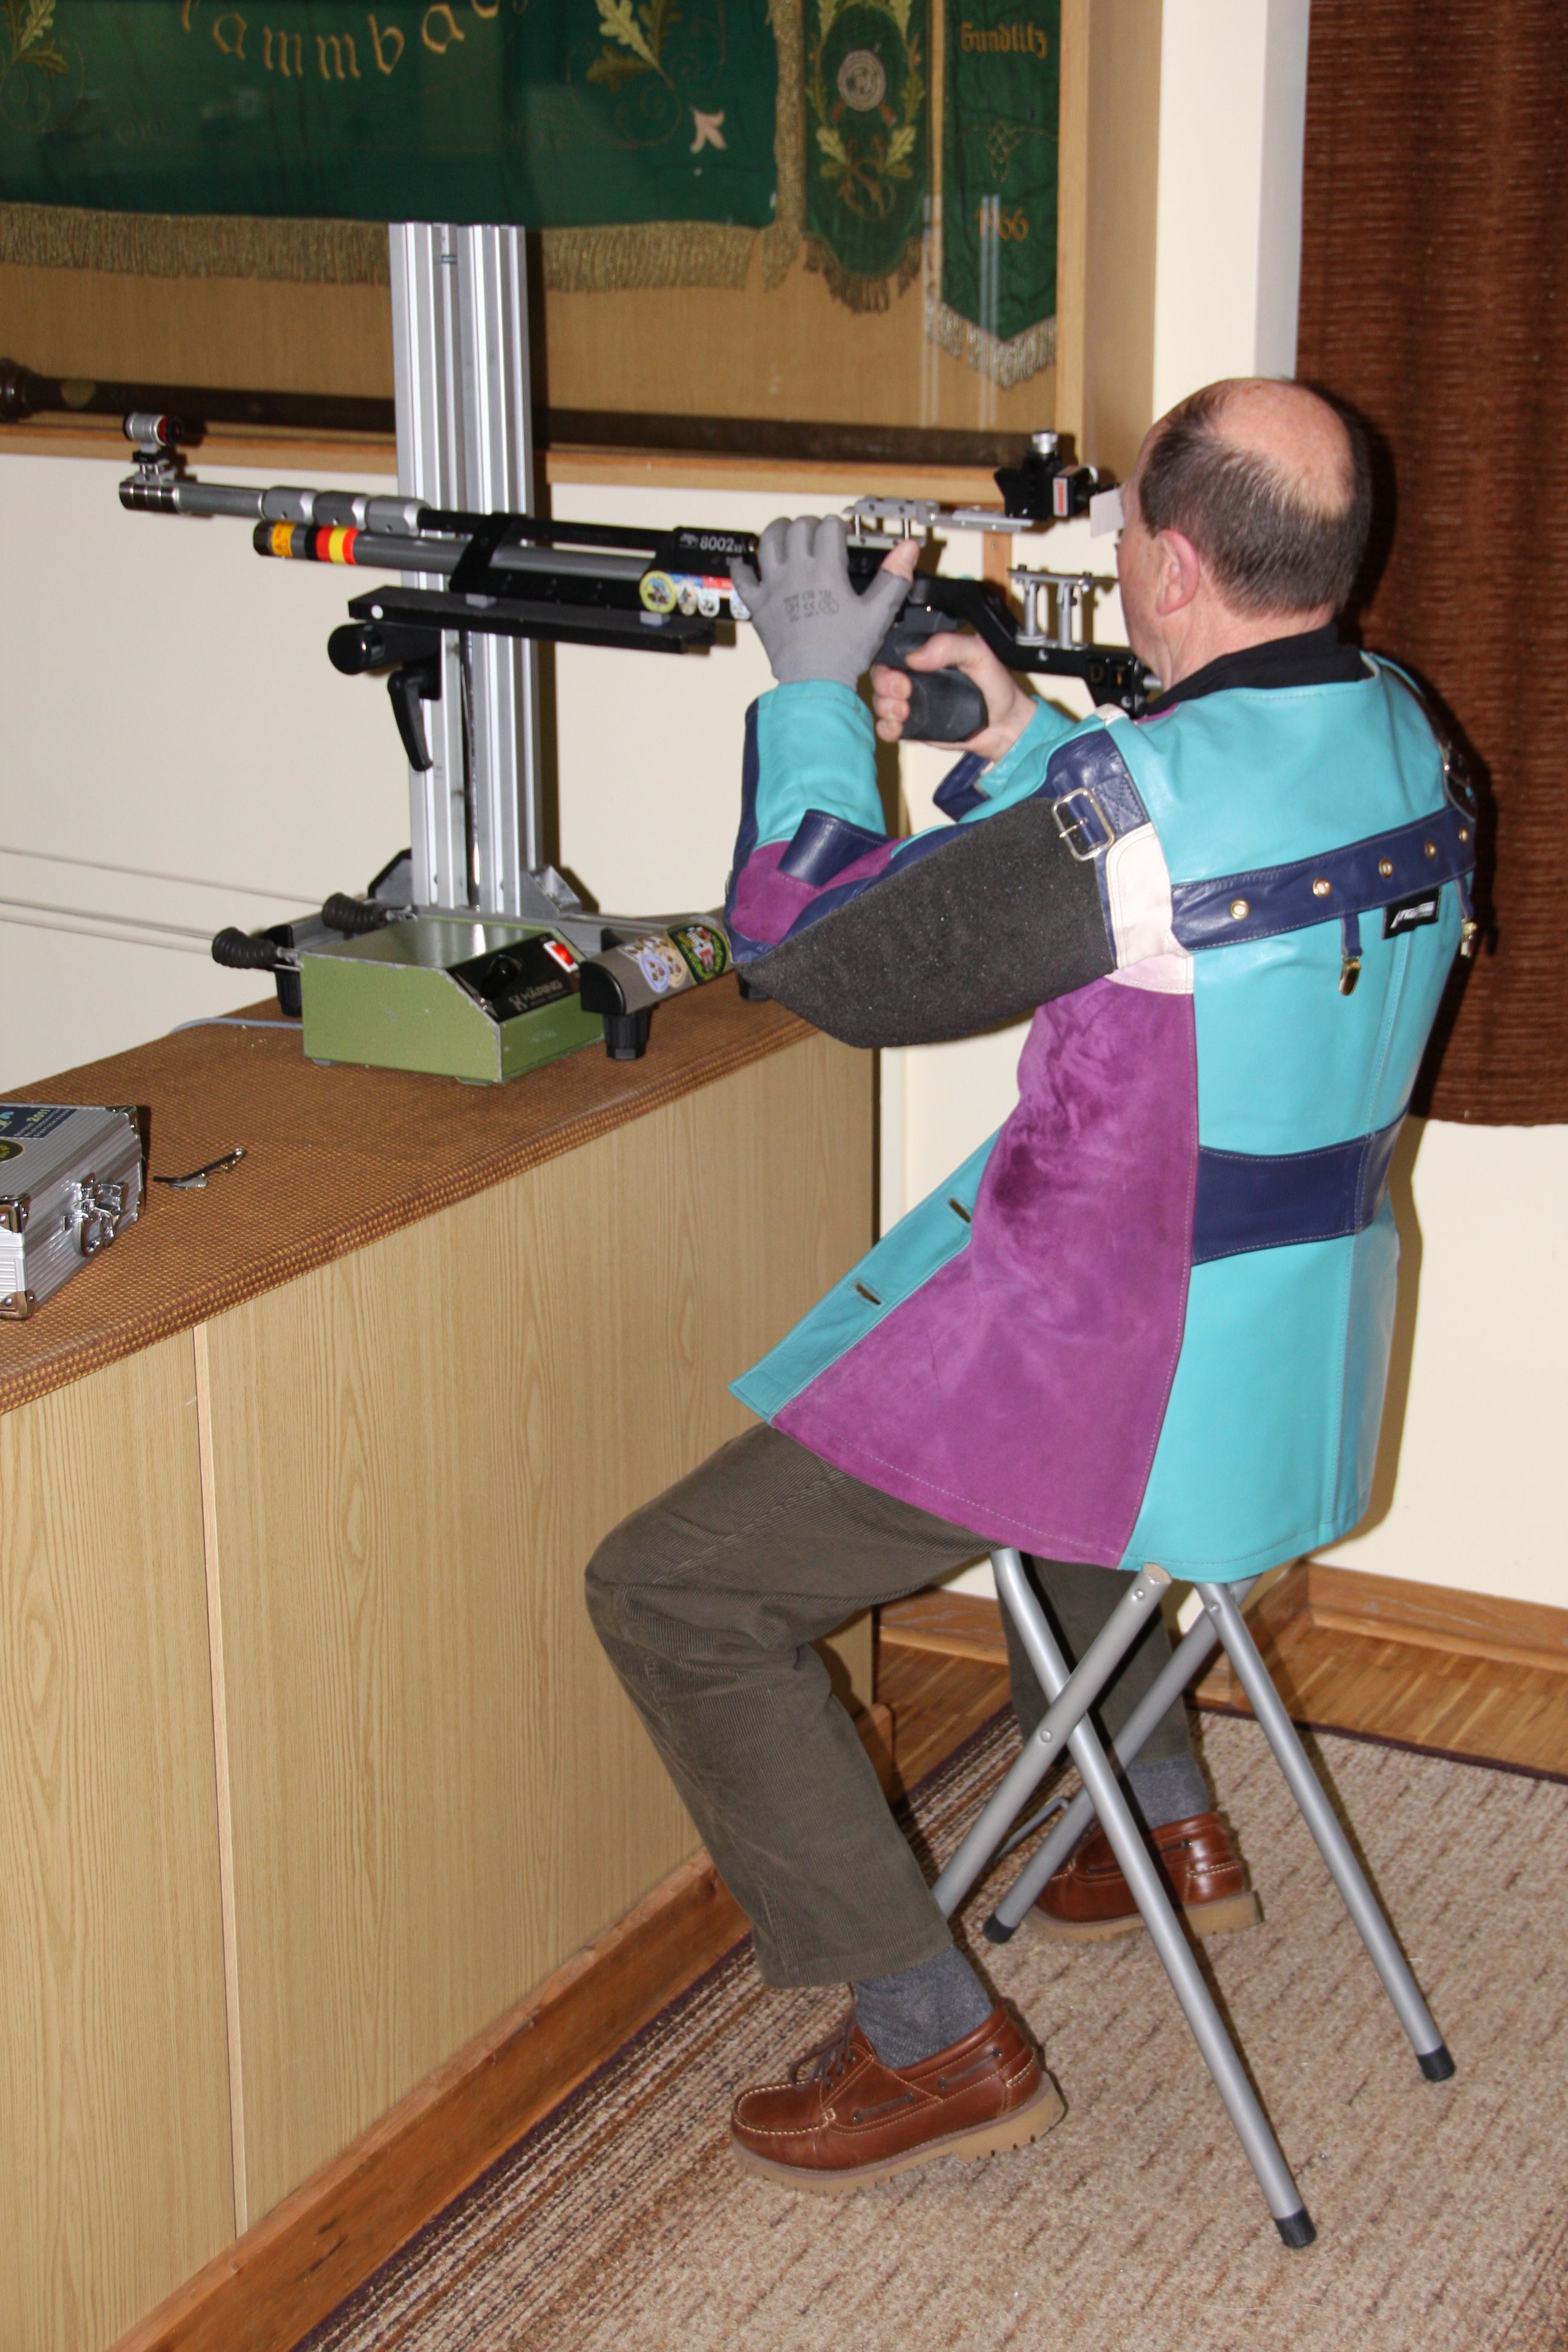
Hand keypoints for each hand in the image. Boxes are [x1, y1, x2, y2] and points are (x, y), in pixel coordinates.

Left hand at [731, 515, 914, 689]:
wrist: (814, 680)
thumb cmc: (843, 652)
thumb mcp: (877, 614)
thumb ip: (894, 578)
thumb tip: (908, 550)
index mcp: (825, 570)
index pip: (829, 527)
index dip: (837, 526)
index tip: (842, 534)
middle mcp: (796, 572)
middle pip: (798, 528)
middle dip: (810, 524)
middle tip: (818, 533)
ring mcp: (774, 587)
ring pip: (767, 542)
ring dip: (777, 531)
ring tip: (785, 531)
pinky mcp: (758, 605)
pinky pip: (742, 579)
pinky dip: (741, 567)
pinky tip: (745, 564)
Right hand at [871, 625, 1037, 763]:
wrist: (1005, 724)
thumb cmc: (995, 685)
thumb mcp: (978, 653)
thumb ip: (949, 646)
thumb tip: (915, 656)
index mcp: (928, 653)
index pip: (894, 649)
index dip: (888, 659)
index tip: (902, 671)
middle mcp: (916, 676)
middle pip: (881, 676)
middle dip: (884, 685)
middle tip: (903, 692)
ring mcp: (913, 701)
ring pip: (880, 701)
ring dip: (885, 707)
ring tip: (904, 711)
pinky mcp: (913, 726)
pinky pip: (887, 727)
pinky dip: (886, 728)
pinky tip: (898, 727)